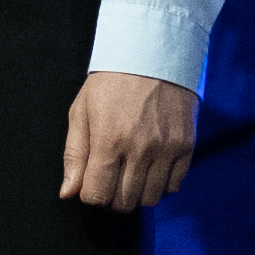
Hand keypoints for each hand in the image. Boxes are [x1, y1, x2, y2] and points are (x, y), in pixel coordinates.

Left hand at [56, 71, 200, 213]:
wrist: (152, 53)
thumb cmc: (111, 81)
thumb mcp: (81, 111)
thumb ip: (74, 155)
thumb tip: (68, 193)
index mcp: (108, 140)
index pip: (97, 195)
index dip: (91, 194)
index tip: (93, 181)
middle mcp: (139, 149)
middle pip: (124, 202)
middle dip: (112, 197)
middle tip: (111, 177)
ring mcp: (166, 149)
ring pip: (150, 198)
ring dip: (137, 193)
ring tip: (131, 173)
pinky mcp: (186, 145)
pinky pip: (174, 186)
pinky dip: (161, 185)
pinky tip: (152, 168)